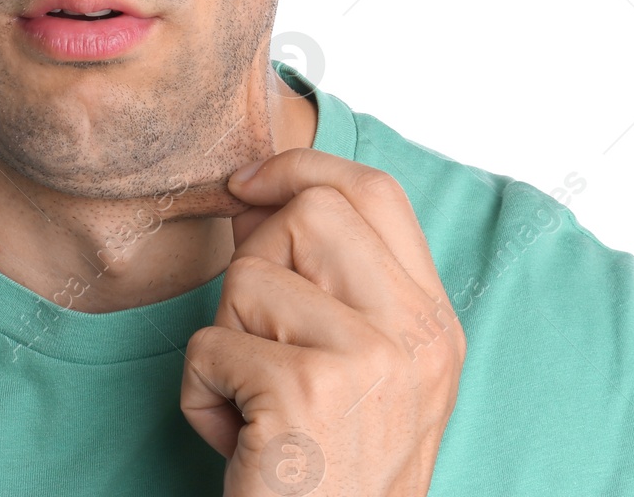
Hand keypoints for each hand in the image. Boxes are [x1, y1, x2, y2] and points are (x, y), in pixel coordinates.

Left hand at [180, 149, 463, 495]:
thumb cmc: (327, 475)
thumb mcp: (361, 374)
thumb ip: (331, 286)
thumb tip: (254, 195)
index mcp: (432, 323)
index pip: (376, 190)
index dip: (304, 167)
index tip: (247, 184)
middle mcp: (415, 335)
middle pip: (309, 212)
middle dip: (255, 264)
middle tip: (256, 339)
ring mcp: (369, 361)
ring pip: (248, 277)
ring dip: (225, 341)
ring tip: (255, 405)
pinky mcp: (308, 393)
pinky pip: (209, 346)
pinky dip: (201, 396)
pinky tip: (240, 443)